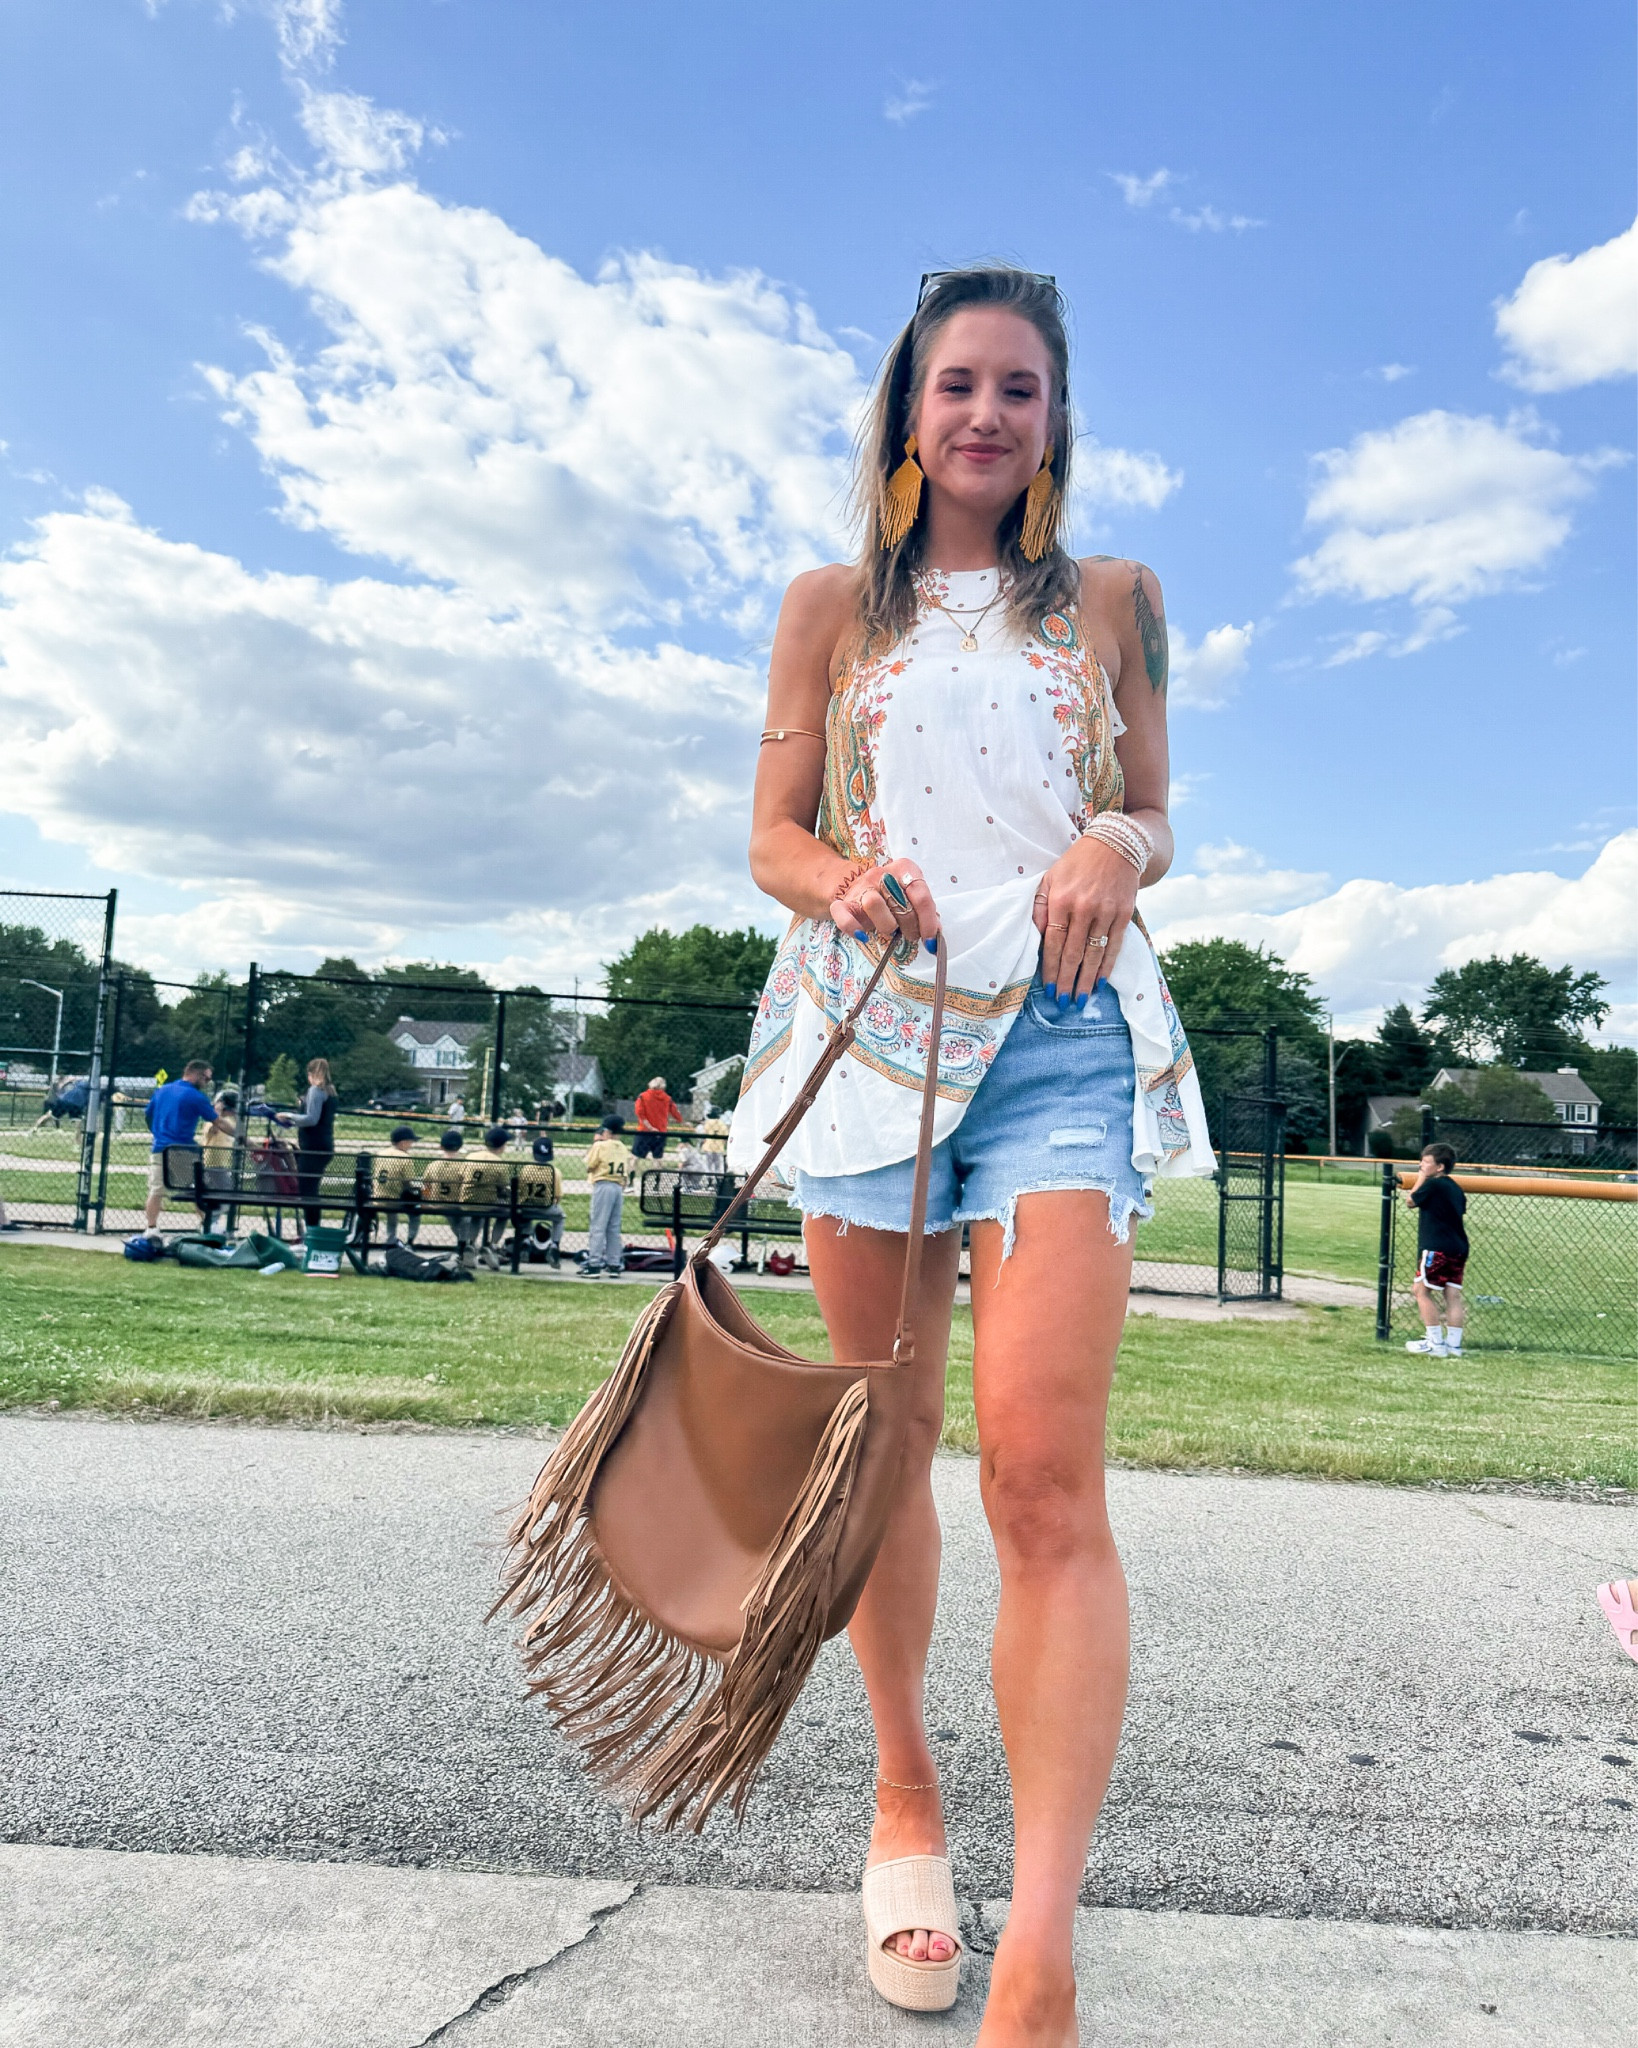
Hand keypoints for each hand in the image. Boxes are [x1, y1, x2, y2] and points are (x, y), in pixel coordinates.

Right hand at [828, 858, 940, 952]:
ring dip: (887, 925)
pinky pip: (844, 917)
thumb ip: (925, 911)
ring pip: (874, 904)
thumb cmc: (891, 895)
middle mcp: (882, 874)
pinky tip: (863, 936)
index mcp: (904, 869)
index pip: (920, 895)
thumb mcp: (911, 897)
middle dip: (910, 926)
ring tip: (891, 932)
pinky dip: (853, 928)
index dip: (928, 921)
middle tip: (911, 934)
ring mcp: (861, 887)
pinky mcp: (843, 904)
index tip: (930, 939)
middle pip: (900, 902)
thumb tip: (935, 933)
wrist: (857, 887)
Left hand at [1033, 837, 1140, 1005]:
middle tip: (1063, 1002)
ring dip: (1086, 980)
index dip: (1050, 968)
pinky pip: (1114, 946)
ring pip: (1094, 954)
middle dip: (1067, 981)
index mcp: (1061, 900)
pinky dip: (1107, 967)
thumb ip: (1040, 907)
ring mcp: (1106, 911)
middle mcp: (1084, 908)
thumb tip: (1036, 937)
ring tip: (1080, 1000)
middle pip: (1073, 953)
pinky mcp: (1124, 913)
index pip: (1053, 942)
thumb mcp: (1050, 879)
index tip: (1048, 988)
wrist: (1115, 845)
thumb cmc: (1076, 864)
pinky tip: (1099, 982)